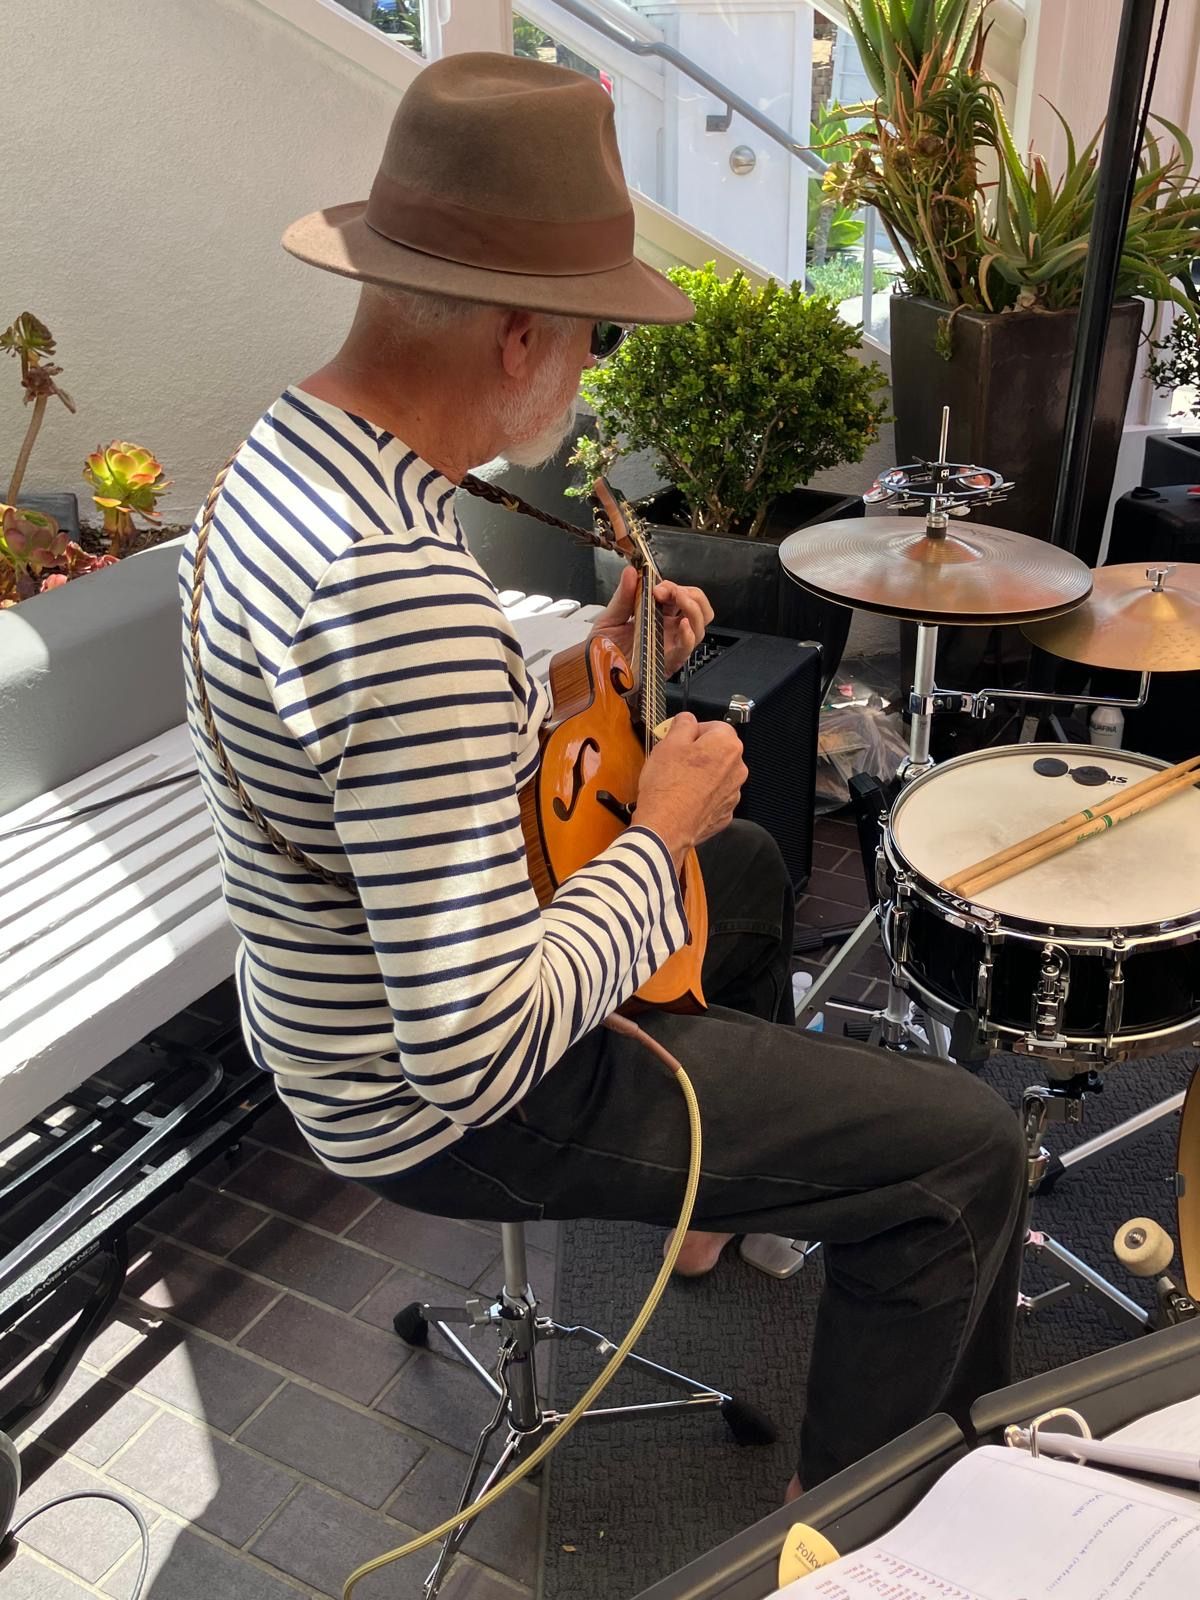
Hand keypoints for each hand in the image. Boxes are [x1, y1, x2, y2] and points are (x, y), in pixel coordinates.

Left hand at [591, 567, 713, 676]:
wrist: (594, 673)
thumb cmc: (603, 650)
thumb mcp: (610, 618)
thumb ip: (622, 596)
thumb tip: (631, 572)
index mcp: (658, 617)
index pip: (680, 597)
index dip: (673, 587)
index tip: (655, 586)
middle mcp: (669, 630)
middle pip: (698, 608)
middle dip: (688, 594)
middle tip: (667, 592)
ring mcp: (671, 646)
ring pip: (699, 625)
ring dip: (692, 607)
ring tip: (678, 599)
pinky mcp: (667, 662)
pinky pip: (687, 648)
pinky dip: (689, 634)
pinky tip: (683, 625)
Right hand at [632, 713, 746, 865]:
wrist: (666, 826)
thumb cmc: (667, 785)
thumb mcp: (668, 743)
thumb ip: (682, 724)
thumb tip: (687, 719)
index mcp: (727, 746)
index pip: (715, 726)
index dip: (694, 731)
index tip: (680, 738)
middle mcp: (737, 769)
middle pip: (719, 751)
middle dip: (699, 752)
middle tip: (676, 759)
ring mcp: (733, 794)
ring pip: (717, 775)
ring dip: (702, 774)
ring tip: (678, 781)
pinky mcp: (725, 814)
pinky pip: (714, 797)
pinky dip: (702, 795)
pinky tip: (684, 798)